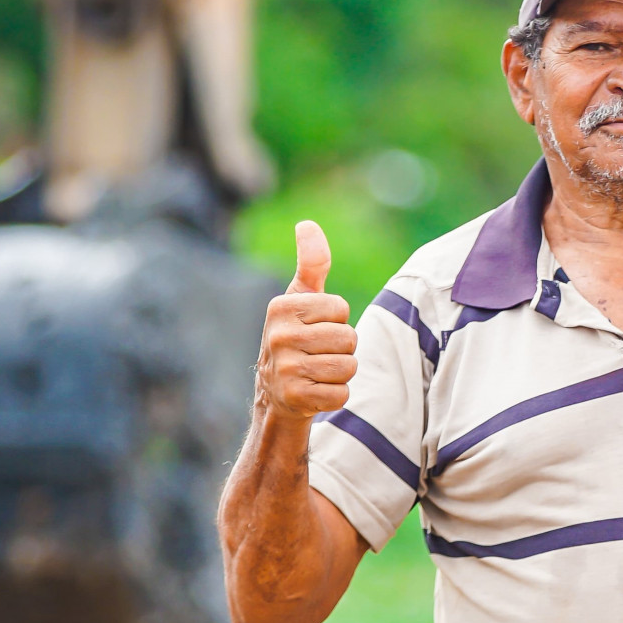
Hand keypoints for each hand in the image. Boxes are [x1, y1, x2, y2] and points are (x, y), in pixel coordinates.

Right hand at [257, 220, 357, 421]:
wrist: (274, 394)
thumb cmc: (296, 337)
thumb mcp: (300, 299)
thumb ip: (311, 263)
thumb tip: (307, 224)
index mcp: (282, 307)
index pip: (340, 308)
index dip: (336, 320)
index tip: (315, 328)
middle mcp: (279, 336)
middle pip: (348, 338)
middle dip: (342, 348)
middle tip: (318, 353)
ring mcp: (285, 369)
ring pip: (348, 367)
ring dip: (341, 372)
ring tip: (318, 371)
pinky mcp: (295, 398)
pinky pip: (342, 394)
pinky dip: (336, 395)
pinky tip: (316, 391)